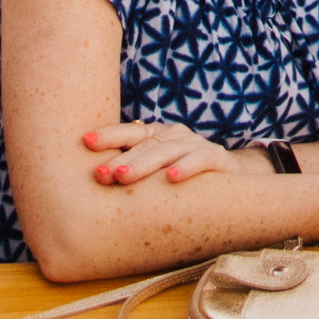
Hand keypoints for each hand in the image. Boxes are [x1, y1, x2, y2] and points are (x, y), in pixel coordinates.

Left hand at [84, 122, 261, 188]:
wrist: (233, 179)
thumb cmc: (181, 178)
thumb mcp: (157, 172)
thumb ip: (132, 172)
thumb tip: (93, 185)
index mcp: (156, 136)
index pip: (128, 133)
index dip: (107, 136)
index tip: (85, 142)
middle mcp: (173, 135)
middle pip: (143, 145)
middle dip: (120, 159)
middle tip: (99, 174)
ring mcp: (194, 144)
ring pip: (166, 152)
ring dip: (143, 164)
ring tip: (123, 176)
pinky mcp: (216, 158)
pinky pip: (200, 160)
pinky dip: (186, 168)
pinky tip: (171, 178)